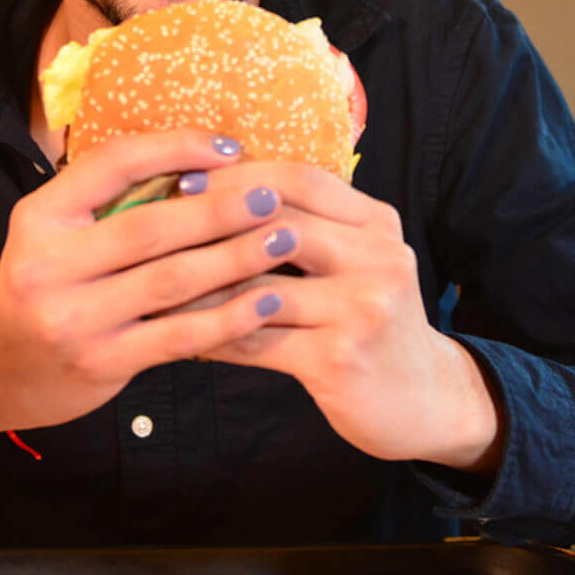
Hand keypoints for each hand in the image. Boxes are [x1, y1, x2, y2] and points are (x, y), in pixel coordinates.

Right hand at [0, 131, 295, 450]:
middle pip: (150, 226)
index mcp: (41, 215)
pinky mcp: (101, 363)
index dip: (175, 148)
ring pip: (170, 280)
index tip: (228, 147)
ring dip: (235, 258)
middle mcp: (50, 264)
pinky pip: (177, 336)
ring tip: (282, 239)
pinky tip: (264, 300)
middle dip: (220, 207)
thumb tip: (202, 166)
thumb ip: (109, 203)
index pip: (113, 164)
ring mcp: (74, 318)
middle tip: (272, 194)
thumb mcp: (54, 231)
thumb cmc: (43, 285)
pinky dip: (227, 317)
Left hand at [180, 162, 504, 474]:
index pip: (301, 178)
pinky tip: (176, 332)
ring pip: (258, 284)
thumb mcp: (357, 260)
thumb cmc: (369, 320)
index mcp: (376, 222)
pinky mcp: (341, 358)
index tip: (185, 178)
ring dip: (197, 282)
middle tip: (154, 224)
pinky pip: (256, 339)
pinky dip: (211, 333)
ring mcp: (363, 308)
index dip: (239, 174)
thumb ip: (309, 225)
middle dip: (209, 221)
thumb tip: (218, 195)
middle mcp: (377, 257)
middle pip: (278, 222)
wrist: (425, 399)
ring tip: (149, 278)